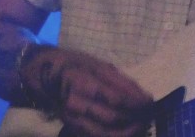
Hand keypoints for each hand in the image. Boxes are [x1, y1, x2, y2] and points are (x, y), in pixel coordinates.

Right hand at [23, 46, 153, 136]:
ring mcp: (73, 118)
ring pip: (106, 133)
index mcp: (83, 82)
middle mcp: (76, 104)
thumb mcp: (98, 64)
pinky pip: (97, 135)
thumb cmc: (74, 64)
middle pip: (113, 119)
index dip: (137, 104)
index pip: (117, 99)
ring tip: (142, 125)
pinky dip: (115, 135)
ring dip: (128, 131)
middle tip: (150, 115)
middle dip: (136, 119)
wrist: (43, 75)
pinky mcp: (72, 126)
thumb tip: (143, 97)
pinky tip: (126, 130)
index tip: (151, 103)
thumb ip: (121, 82)